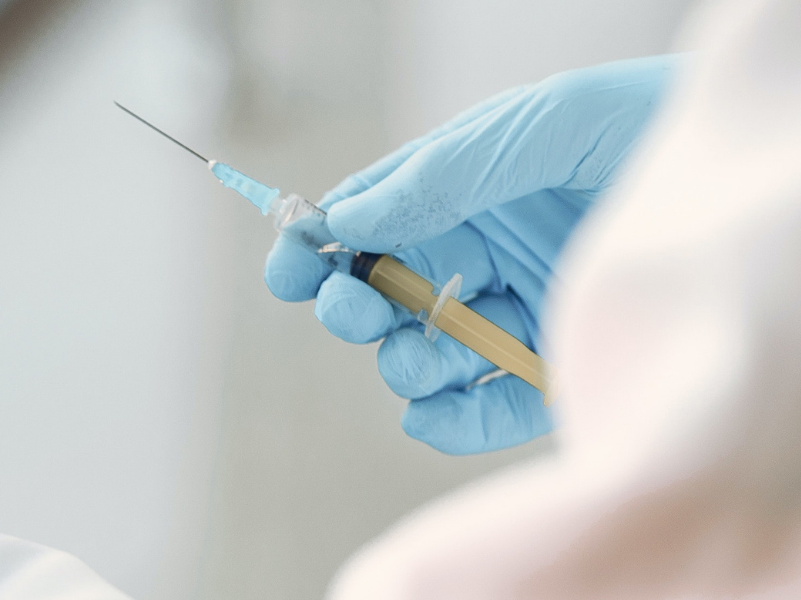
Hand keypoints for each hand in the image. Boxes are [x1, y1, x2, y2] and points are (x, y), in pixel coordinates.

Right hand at [263, 55, 674, 453]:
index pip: (369, 222)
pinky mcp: (559, 373)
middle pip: (385, 296)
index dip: (316, 244)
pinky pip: (484, 411)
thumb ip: (444, 172)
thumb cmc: (649, 125)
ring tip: (417, 357)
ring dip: (404, 363)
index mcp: (462, 193)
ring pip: (426, 356)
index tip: (287, 267)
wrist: (756, 177)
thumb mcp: (540, 125)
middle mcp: (482, 257)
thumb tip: (351, 216)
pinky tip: (435, 413)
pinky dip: (449, 422)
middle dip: (354, 308)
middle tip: (352, 310)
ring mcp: (518, 316)